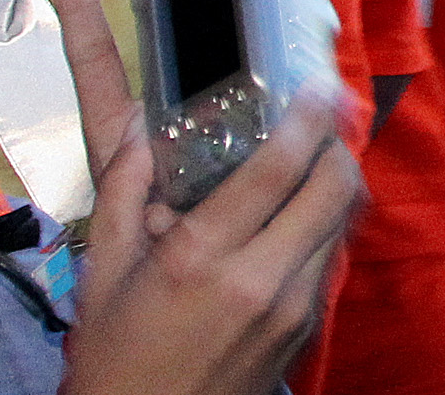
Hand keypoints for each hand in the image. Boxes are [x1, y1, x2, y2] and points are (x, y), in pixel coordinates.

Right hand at [49, 0, 365, 394]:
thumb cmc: (114, 359)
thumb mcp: (103, 275)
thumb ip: (124, 193)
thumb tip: (140, 125)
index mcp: (202, 258)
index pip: (278, 169)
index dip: (307, 117)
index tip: (317, 84)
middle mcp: (261, 280)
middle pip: (334, 187)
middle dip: (336, 143)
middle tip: (322, 116)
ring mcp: (293, 308)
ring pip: (342, 221)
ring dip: (335, 182)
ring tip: (314, 156)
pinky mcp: (306, 330)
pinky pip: (330, 257)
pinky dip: (324, 224)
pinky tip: (297, 215)